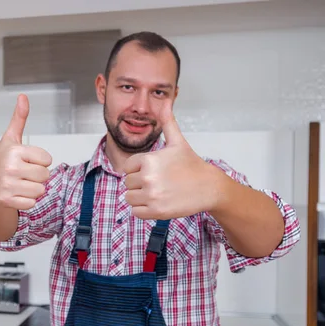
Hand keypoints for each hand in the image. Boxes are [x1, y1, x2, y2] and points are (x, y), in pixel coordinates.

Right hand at [0, 94, 52, 209]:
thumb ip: (19, 118)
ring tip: (21, 182)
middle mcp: (11, 168)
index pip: (47, 159)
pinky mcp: (6, 200)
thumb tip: (23, 97)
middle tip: (24, 173)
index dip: (40, 161)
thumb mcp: (11, 138)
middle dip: (38, 175)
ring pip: (40, 191)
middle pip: (45, 176)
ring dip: (34, 188)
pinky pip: (32, 203)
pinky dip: (27, 200)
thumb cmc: (2, 158)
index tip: (28, 160)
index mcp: (15, 151)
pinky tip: (17, 193)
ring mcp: (8, 185)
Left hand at [123, 99, 219, 219]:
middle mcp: (148, 177)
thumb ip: (167, 123)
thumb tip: (166, 101)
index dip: (139, 170)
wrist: (209, 187)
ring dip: (139, 197)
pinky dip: (142, 210)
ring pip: (129, 198)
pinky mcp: (156, 211)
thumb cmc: (192, 165)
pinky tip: (156, 203)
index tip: (154, 171)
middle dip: (139, 184)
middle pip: (127, 183)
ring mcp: (152, 195)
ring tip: (156, 192)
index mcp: (149, 159)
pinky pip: (135, 212)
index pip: (128, 167)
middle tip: (158, 183)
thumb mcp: (178, 142)